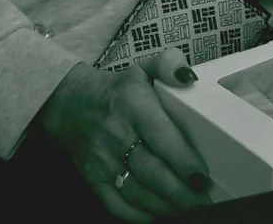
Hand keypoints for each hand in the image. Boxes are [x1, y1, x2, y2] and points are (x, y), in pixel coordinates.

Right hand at [39, 55, 212, 219]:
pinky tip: (161, 213)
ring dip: (165, 204)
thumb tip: (188, 76)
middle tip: (203, 198)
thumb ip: (169, 64)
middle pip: (151, 170)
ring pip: (136, 191)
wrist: (69, 104)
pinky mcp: (93, 178)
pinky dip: (139, 214)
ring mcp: (102, 161)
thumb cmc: (117, 89)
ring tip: (190, 207)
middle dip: (180, 190)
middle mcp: (117, 135)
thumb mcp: (143, 68)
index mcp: (133, 106)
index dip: (183, 160)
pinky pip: (115, 204)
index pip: (162, 137)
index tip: (202, 176)